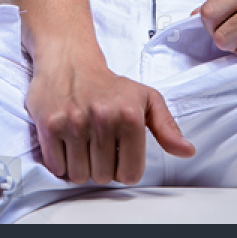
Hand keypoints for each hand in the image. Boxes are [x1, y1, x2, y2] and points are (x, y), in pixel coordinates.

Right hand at [25, 55, 194, 184]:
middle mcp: (102, 119)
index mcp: (130, 115)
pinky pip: (56, 167)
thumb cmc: (109, 84)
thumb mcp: (146, 99)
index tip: (119, 155)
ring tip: (83, 145)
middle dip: (102, 167)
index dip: (124, 169)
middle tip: (98, 146)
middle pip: (103, 177)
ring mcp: (73, 123)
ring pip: (79, 175)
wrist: (69, 60)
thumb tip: (187, 151)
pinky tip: (67, 145)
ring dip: (81, 167)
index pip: (130, 173)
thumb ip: (167, 127)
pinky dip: (61, 163)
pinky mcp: (49, 126)